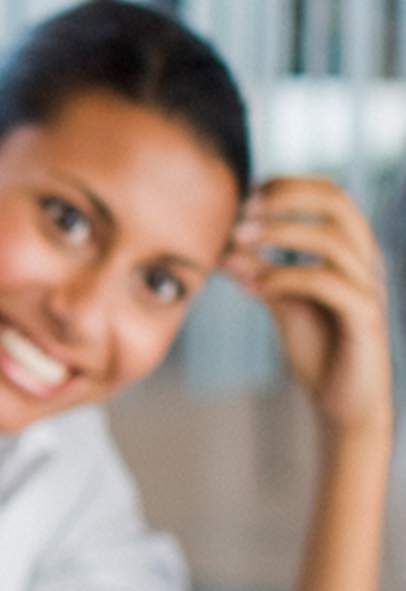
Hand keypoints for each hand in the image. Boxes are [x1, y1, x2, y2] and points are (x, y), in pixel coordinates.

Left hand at [223, 176, 392, 439]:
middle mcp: (366, 260)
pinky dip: (284, 277)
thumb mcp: (281, 302)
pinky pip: (328, 283)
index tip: (243, 197)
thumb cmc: (318, 349)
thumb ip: (258, 271)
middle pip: (337, 201)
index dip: (286, 185)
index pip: (328, 193)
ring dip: (280, 233)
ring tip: (237, 242)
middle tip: (241, 210)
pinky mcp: (365, 318)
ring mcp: (369, 287)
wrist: (344, 405)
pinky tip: (251, 288)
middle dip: (285, 197)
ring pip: (333, 238)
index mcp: (350, 249)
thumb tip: (221, 245)